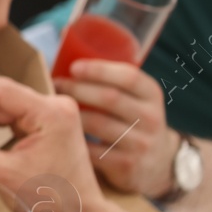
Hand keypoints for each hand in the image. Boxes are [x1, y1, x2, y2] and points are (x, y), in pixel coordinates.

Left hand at [53, 59, 178, 197]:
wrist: (158, 165)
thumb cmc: (132, 120)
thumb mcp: (135, 98)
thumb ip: (111, 80)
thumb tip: (67, 45)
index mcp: (151, 95)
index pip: (129, 77)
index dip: (100, 70)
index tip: (74, 67)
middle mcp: (151, 118)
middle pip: (109, 98)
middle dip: (77, 89)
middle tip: (55, 84)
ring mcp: (140, 144)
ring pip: (97, 124)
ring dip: (70, 113)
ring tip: (52, 105)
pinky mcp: (126, 165)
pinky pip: (91, 150)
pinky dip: (72, 139)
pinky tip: (59, 132)